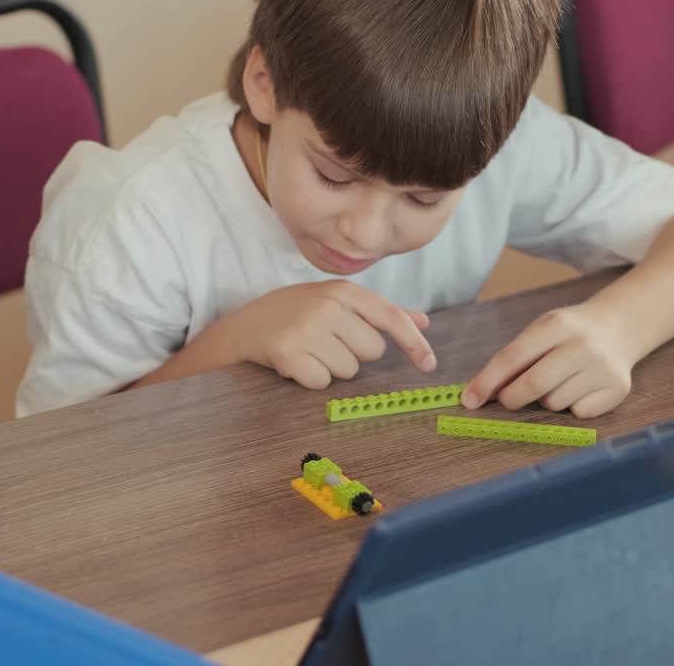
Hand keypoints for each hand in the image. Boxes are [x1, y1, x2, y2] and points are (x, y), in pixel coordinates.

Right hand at [232, 280, 435, 388]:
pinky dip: (311, 379)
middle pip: (372, 351)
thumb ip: (379, 312)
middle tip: (327, 342)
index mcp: (342, 290)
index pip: (390, 316)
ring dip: (331, 368)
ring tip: (309, 351)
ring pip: (349, 370)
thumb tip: (423, 321)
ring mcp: (307, 329)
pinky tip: (296, 363)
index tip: (430, 365)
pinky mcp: (289, 353)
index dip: (414, 342)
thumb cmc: (295, 313)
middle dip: (354, 354)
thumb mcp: (335, 301)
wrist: (242, 327)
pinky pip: (322, 382)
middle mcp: (327, 306)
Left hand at [462, 303, 633, 417]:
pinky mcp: (617, 389)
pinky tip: (581, 387)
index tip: (469, 399)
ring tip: (560, 380)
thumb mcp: (542, 331)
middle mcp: (583, 345)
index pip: (513, 357)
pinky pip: (577, 413)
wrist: (618, 327)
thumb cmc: (569, 333)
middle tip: (507, 400)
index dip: (487, 381)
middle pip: (534, 385)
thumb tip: (480, 393)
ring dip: (546, 400)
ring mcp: (603, 368)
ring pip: (554, 402)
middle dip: (511, 398)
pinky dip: (571, 406)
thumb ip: (514, 359)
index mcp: (556, 325)